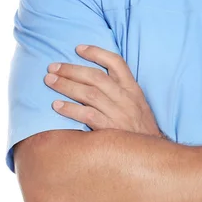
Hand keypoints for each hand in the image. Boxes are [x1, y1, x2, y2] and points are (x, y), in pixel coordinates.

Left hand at [43, 45, 165, 137]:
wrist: (151, 153)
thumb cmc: (139, 128)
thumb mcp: (137, 104)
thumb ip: (120, 90)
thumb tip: (93, 78)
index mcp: (133, 89)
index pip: (116, 62)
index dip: (96, 53)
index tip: (78, 48)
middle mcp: (126, 98)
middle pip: (96, 77)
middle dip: (71, 69)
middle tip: (52, 67)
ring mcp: (119, 114)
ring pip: (89, 94)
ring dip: (66, 86)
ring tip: (50, 81)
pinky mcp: (111, 130)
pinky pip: (87, 116)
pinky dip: (70, 109)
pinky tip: (56, 106)